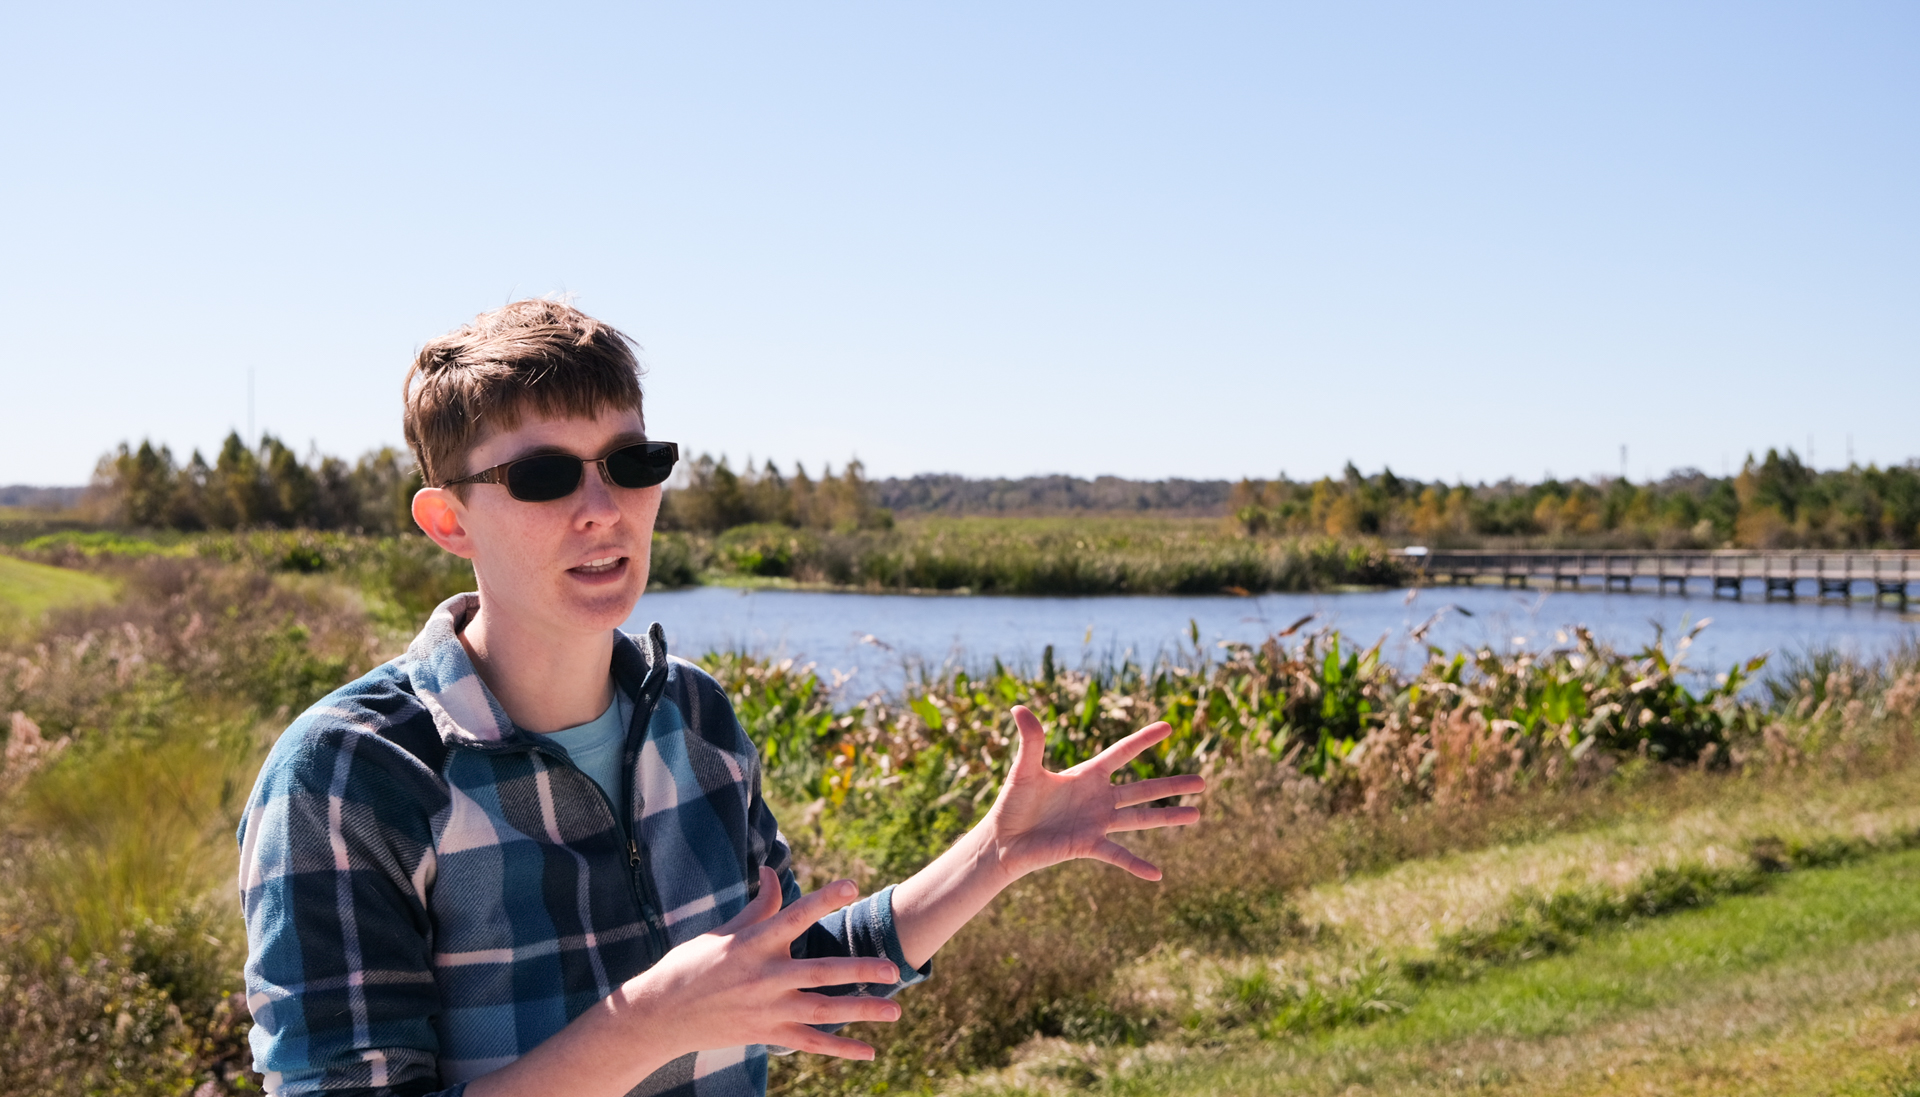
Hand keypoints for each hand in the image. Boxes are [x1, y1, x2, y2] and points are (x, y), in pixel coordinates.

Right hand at [628, 866, 904, 1060]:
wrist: (662, 1014)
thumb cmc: (692, 964)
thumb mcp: (723, 931)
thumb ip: (758, 906)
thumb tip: (773, 873)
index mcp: (753, 943)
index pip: (794, 916)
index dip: (823, 900)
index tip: (852, 885)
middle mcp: (764, 976)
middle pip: (820, 972)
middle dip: (858, 971)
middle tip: (892, 969)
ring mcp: (767, 1009)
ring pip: (823, 1011)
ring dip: (861, 1011)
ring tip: (895, 1010)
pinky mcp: (767, 1033)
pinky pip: (810, 1042)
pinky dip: (840, 1049)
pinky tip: (868, 1051)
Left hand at [983, 705, 1205, 881]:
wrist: (1003, 840)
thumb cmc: (1012, 803)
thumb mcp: (1024, 770)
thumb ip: (1030, 741)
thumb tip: (1019, 709)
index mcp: (1087, 775)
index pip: (1122, 752)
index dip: (1143, 739)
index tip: (1167, 726)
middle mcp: (1098, 798)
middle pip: (1143, 789)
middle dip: (1172, 785)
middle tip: (1202, 782)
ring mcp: (1096, 822)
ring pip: (1141, 818)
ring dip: (1168, 816)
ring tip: (1197, 814)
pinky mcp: (1088, 844)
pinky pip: (1118, 854)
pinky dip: (1136, 864)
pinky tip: (1157, 874)